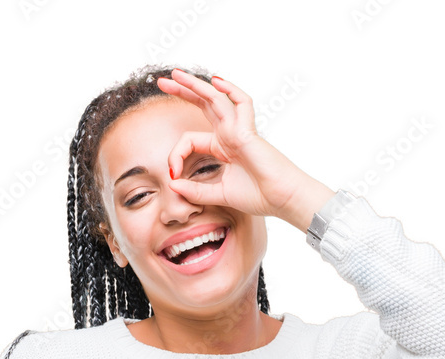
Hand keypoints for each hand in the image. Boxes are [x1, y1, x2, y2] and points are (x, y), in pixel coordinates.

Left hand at [156, 69, 323, 224]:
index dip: (175, 155)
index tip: (172, 175)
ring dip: (195, 85)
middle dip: (182, 92)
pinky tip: (217, 82)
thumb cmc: (259, 196)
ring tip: (176, 74)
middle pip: (203, 105)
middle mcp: (229, 135)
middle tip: (162, 82)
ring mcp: (239, 130)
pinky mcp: (249, 132)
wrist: (282, 200)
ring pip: (215, 99)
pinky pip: (242, 103)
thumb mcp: (219, 195)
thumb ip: (195, 191)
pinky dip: (231, 91)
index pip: (190, 140)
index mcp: (222, 148)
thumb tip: (171, 184)